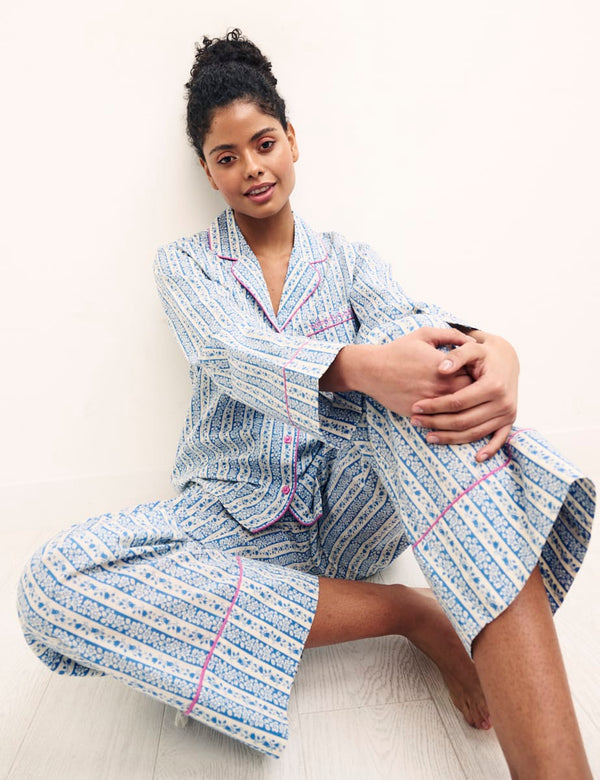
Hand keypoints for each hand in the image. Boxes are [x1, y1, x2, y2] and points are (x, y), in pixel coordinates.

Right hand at [354, 327, 475, 415]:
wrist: (372, 370)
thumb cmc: (399, 350)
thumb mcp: (425, 334)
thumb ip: (452, 335)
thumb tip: (473, 342)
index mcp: (445, 367)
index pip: (476, 375)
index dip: (479, 374)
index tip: (478, 372)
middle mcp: (440, 387)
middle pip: (471, 395)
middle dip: (475, 392)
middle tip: (475, 389)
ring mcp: (430, 403)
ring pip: (458, 411)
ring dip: (462, 407)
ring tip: (463, 400)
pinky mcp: (419, 414)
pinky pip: (440, 420)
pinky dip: (446, 416)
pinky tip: (447, 410)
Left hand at [409, 331, 518, 460]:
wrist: (507, 357)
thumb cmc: (485, 353)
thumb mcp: (472, 347)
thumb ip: (456, 356)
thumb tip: (440, 369)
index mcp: (493, 385)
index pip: (458, 402)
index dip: (435, 406)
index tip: (416, 406)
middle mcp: (503, 402)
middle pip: (464, 420)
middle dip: (437, 423)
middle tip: (415, 422)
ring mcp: (508, 413)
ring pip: (476, 432)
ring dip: (451, 438)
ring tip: (428, 437)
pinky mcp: (510, 419)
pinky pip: (499, 439)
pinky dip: (489, 449)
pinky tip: (476, 458)